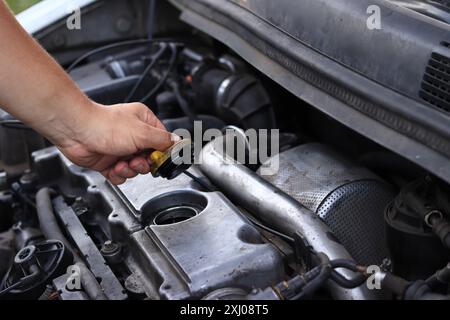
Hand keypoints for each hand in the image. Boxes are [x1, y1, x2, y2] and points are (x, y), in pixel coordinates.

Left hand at [56, 102, 176, 184]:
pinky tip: (113, 167)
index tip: (160, 159)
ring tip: (122, 163)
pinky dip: (118, 175)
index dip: (163, 153)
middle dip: (144, 164)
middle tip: (137, 160)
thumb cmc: (105, 125)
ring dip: (130, 170)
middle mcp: (133, 135)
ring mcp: (121, 149)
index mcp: (144, 122)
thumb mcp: (142, 133)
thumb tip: (178, 142)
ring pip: (136, 169)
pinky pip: (122, 175)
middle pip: (150, 158)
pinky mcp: (109, 161)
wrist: (77, 133)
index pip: (163, 141)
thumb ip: (163, 140)